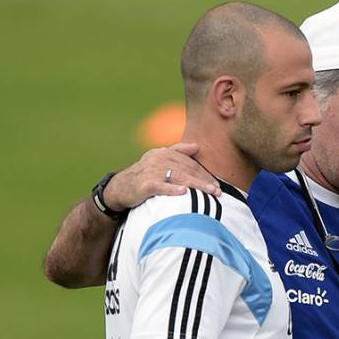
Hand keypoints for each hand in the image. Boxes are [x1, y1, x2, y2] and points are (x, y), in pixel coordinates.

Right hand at [103, 142, 219, 210]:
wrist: (119, 188)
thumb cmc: (144, 175)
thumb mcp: (159, 160)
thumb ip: (178, 152)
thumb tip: (197, 146)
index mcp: (164, 153)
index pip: (190, 163)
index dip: (205, 173)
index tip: (217, 184)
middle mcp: (158, 160)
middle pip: (187, 169)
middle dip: (205, 180)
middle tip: (218, 190)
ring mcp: (151, 172)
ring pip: (178, 177)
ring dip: (196, 185)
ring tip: (209, 192)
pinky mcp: (144, 185)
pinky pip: (160, 186)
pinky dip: (172, 189)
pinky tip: (184, 192)